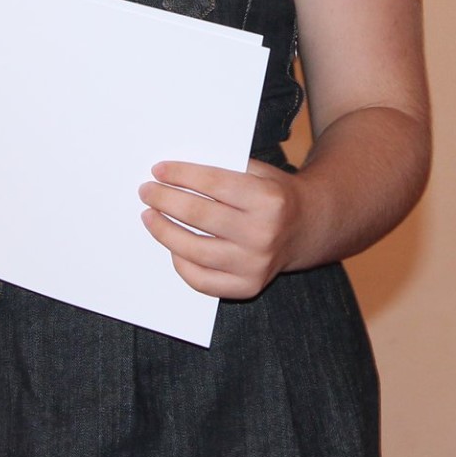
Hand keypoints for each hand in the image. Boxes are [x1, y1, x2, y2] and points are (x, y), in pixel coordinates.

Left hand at [138, 159, 307, 299]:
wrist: (308, 227)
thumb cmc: (273, 195)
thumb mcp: (258, 172)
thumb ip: (223, 170)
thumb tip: (172, 173)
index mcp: (268, 199)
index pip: (213, 183)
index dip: (181, 174)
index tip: (158, 170)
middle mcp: (263, 234)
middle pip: (199, 215)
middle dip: (165, 200)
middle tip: (146, 191)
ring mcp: (256, 264)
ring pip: (194, 250)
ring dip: (163, 231)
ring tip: (149, 216)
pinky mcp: (248, 286)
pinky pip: (202, 280)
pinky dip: (181, 263)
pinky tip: (171, 247)